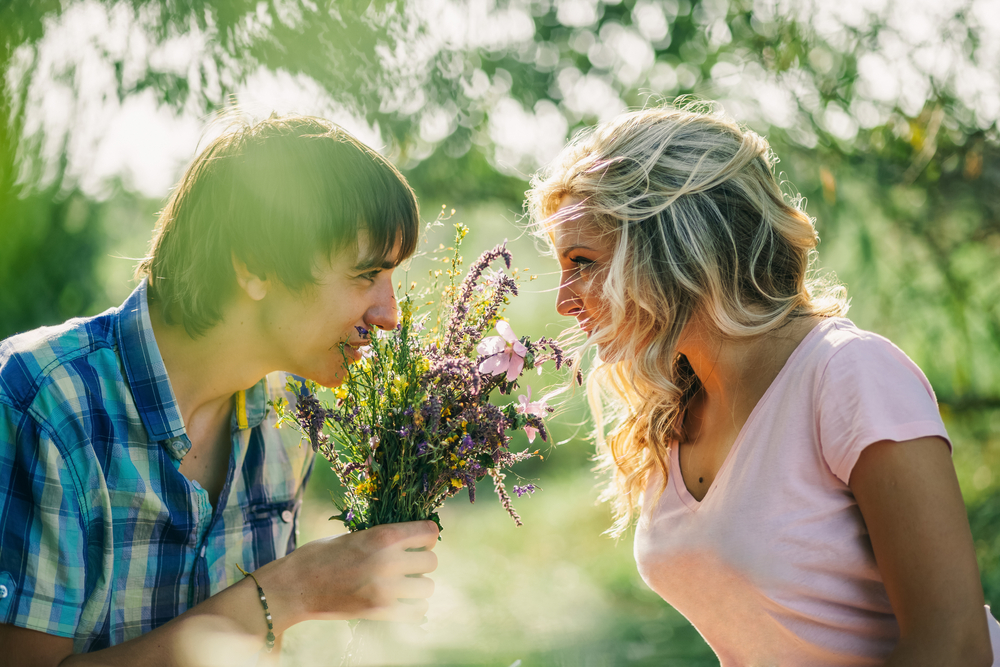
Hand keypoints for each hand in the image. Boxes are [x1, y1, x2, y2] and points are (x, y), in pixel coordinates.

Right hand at [261, 520, 439, 624]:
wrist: (295, 586)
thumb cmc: (321, 555)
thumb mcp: (354, 535)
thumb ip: (384, 538)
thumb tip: (412, 541)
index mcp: (382, 536)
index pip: (429, 532)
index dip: (427, 536)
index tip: (420, 541)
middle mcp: (387, 561)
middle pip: (431, 560)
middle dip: (422, 561)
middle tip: (408, 565)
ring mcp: (385, 589)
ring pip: (428, 587)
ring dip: (419, 586)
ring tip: (405, 585)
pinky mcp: (379, 612)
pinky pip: (417, 611)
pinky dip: (414, 607)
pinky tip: (402, 602)